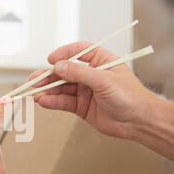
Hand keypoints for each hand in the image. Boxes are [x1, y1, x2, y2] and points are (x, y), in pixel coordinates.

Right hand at [28, 41, 156, 138]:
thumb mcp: (104, 80)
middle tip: (34, 81)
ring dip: (48, 90)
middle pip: (65, 72)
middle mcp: (91, 75)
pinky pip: (64, 102)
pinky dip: (53, 102)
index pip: (78, 52)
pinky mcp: (81, 107)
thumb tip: (59, 66)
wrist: (139, 122)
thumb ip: (80, 73)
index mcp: (101, 61)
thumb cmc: (131, 97)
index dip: (63, 54)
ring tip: (35, 93)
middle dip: (49, 76)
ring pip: (61, 88)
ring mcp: (85, 91)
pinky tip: (44, 102)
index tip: (51, 60)